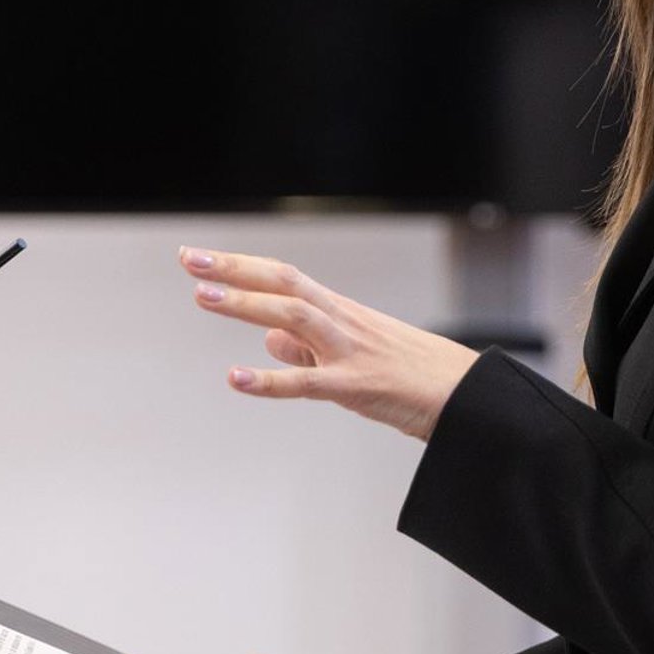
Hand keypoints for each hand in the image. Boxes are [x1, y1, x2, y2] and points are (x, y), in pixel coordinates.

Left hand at [179, 246, 478, 440]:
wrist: (465, 395)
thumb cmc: (410, 374)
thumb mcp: (354, 353)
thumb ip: (307, 348)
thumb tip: (267, 340)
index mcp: (341, 311)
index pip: (284, 277)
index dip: (241, 266)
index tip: (199, 259)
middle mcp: (343, 321)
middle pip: (284, 283)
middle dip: (235, 270)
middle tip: (188, 259)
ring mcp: (350, 351)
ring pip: (294, 317)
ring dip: (247, 305)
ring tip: (203, 297)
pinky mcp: (357, 386)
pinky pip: (307, 382)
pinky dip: (268, 380)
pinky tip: (235, 378)